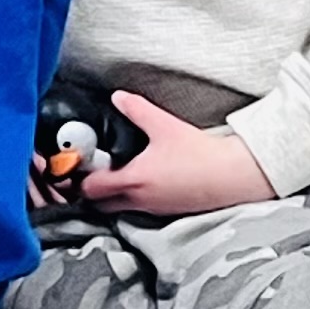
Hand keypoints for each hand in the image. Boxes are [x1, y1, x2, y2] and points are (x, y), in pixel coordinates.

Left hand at [78, 92, 277, 216]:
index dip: (78, 178)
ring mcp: (154, 209)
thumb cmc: (199, 155)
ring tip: (114, 172)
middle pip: (100, 204)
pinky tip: (140, 180)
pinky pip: (139, 209)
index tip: (77, 165)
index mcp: (133, 181)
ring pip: (119, 208)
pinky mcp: (168, 211)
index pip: (90, 189)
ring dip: (111, 195)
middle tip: (91, 170)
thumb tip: (118, 97)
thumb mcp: (164, 126)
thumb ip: (136, 110)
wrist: (231, 176)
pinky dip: (132, 198)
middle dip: (90, 191)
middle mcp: (139, 200)